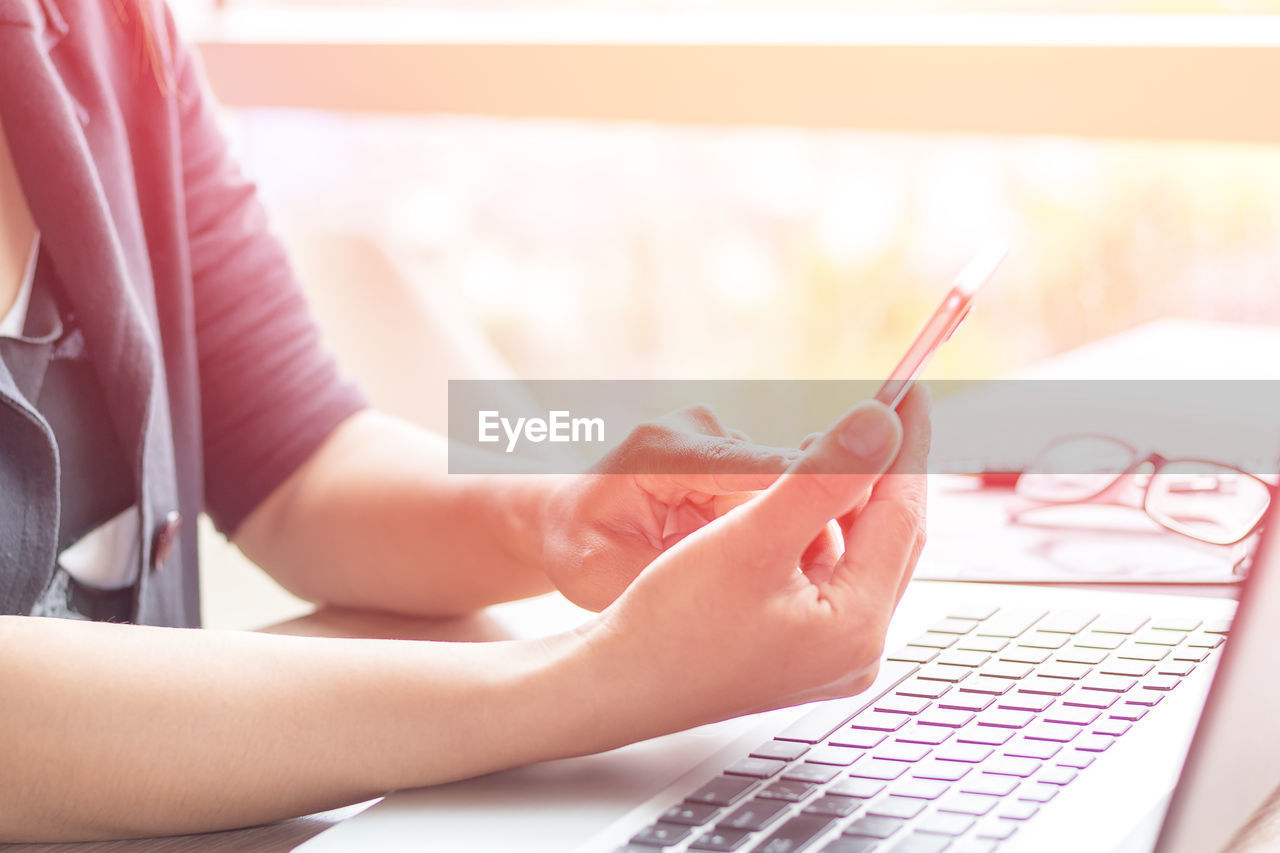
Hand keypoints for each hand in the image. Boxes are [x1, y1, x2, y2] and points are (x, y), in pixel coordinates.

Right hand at [580, 387, 929, 736]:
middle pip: (890, 538)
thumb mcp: (749, 539)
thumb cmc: (672, 624)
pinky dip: (820, 531)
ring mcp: (833, 655)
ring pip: (859, 553)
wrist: (620, 683)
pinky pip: (831, 574)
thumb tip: (881, 425)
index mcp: (856, 628)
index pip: (903, 517)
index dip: (905, 446)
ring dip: (846, 499)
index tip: (909, 392)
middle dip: (882, 470)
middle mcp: (857, 650)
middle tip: (884, 408)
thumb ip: (822, 478)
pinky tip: (792, 503)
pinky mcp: (805, 650)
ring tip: (824, 451)